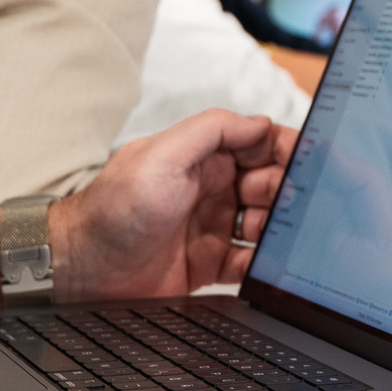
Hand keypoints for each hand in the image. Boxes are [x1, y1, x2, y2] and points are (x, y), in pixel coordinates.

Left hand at [51, 109, 292, 300]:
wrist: (80, 269)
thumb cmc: (113, 210)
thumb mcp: (161, 155)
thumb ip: (212, 129)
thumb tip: (261, 121)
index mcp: (204, 158)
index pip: (261, 145)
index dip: (289, 152)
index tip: (312, 162)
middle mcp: (213, 190)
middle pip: (272, 184)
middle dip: (286, 193)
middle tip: (285, 206)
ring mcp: (213, 227)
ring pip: (267, 224)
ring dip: (276, 230)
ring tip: (269, 237)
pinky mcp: (210, 264)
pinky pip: (250, 263)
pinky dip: (263, 265)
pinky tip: (263, 266)